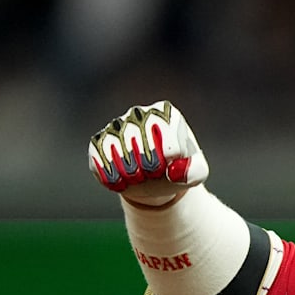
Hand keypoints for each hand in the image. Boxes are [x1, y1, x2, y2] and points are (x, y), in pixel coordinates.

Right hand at [88, 100, 208, 206]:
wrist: (153, 175)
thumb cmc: (178, 168)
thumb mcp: (195, 172)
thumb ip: (193, 172)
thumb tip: (174, 172)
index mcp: (167, 114)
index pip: (169, 143)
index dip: (169, 162)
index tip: (170, 163)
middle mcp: (139, 114)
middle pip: (142, 147)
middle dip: (150, 169)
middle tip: (153, 174)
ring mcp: (117, 125)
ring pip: (119, 152)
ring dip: (131, 174)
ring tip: (139, 177)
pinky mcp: (99, 140)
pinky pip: (100, 158)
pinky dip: (112, 176)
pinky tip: (121, 180)